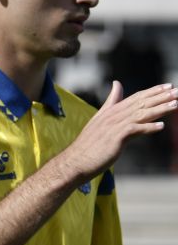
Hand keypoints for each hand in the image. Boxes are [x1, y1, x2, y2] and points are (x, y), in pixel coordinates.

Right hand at [60, 81, 177, 182]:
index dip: (152, 91)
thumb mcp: (100, 119)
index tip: (168, 86)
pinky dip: (148, 128)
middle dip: (161, 97)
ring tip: (175, 105)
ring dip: (160, 109)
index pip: (135, 97)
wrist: (76, 160)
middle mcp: (113, 115)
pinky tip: (161, 126)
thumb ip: (111, 102)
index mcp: (110, 111)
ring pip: (141, 114)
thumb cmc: (89, 144)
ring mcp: (113, 126)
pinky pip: (135, 130)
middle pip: (141, 103)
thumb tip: (117, 84)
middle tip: (177, 91)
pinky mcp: (115, 137)